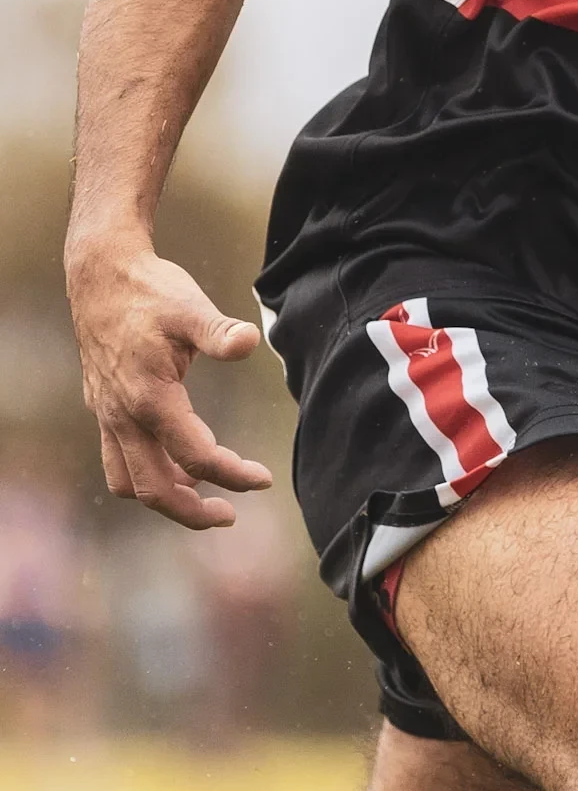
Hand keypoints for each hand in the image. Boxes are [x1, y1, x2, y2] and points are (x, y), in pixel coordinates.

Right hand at [68, 242, 271, 528]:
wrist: (101, 276)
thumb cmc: (150, 291)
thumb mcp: (191, 307)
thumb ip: (220, 332)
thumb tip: (251, 341)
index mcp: (150, 397)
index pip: (196, 455)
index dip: (234, 475)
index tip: (263, 479)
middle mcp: (123, 415)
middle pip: (154, 489)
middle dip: (193, 511)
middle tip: (230, 515)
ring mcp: (107, 414)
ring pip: (128, 481)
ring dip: (164, 497)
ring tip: (203, 495)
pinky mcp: (102, 408)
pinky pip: (116, 461)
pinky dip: (144, 474)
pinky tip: (174, 464)